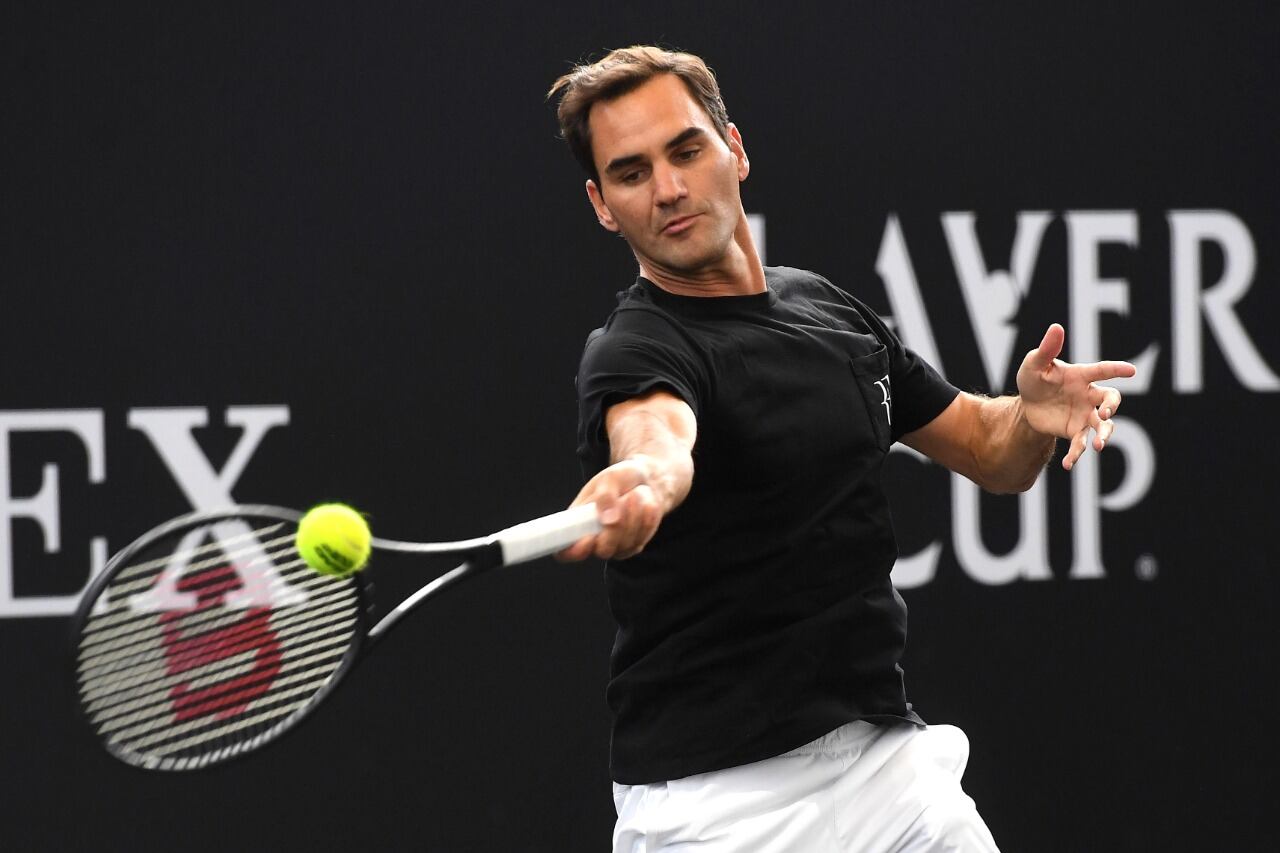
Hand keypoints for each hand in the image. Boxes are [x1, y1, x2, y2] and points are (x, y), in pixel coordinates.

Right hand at [556, 458, 665, 560]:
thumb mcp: (610, 478)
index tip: (587, 539)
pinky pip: (643, 538)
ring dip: (635, 515)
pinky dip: (647, 519)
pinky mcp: (634, 546)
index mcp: (576, 523)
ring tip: (635, 494)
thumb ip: (605, 496)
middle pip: (603, 550)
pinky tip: (645, 504)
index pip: (565, 550)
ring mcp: (615, 546)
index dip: (572, 551)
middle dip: (617, 527)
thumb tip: (608, 520)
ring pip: (626, 544)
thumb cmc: (621, 479)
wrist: (646, 481)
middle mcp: (593, 540)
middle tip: (626, 498)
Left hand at [1016, 324, 1136, 469]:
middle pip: (1111, 400)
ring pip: (1103, 426)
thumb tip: (1056, 327)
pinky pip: (1081, 444)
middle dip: (1113, 407)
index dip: (1117, 370)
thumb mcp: (1035, 364)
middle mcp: (1089, 396)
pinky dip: (1077, 455)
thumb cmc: (1035, 379)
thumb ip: (1047, 349)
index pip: (1102, 370)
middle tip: (1105, 415)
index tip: (1131, 371)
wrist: (1028, 405)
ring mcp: (1085, 414)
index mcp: (1082, 376)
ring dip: (1104, 436)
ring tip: (1099, 446)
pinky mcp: (1076, 431)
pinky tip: (1068, 465)